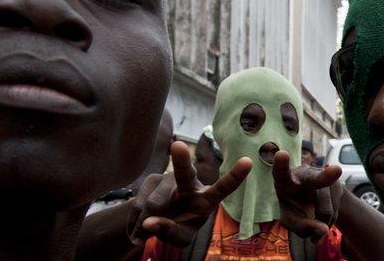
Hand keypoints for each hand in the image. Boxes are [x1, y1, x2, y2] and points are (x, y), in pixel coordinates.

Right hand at [127, 141, 251, 246]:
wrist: (159, 220)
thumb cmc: (180, 227)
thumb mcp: (181, 238)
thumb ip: (170, 233)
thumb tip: (149, 223)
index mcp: (206, 199)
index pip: (223, 188)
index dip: (235, 176)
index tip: (248, 161)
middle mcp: (189, 184)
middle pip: (184, 173)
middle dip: (181, 159)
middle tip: (178, 145)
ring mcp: (168, 180)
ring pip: (153, 204)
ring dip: (146, 223)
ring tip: (149, 230)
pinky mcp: (149, 181)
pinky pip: (137, 205)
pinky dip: (135, 222)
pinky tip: (139, 226)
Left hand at [272, 150, 342, 240]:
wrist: (314, 201)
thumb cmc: (295, 208)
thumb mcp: (291, 220)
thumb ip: (301, 227)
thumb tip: (323, 230)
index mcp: (285, 181)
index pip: (281, 172)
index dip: (281, 164)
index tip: (282, 153)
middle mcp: (305, 175)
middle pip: (317, 178)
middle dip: (327, 176)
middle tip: (336, 170)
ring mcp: (323, 179)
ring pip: (325, 210)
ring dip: (321, 223)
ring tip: (315, 220)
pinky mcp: (336, 186)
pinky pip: (335, 212)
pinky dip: (330, 222)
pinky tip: (324, 216)